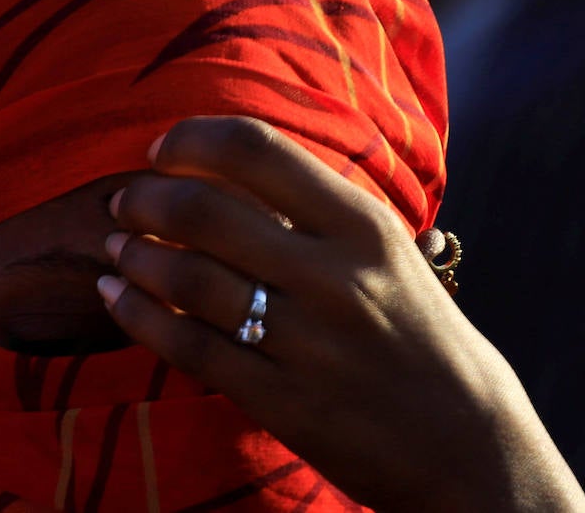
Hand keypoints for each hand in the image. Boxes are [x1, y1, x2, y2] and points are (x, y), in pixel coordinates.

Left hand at [97, 116, 584, 511]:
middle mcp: (334, 275)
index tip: (162, 148)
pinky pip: (186, 346)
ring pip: (186, 277)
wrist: (470, 446)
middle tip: (124, 202)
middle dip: (146, 197)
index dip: (192, 139)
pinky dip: (137, 315)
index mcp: (363, 226)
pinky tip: (116, 297)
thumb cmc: (423, 339)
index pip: (257, 149)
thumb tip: (229, 171)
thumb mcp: (389, 256)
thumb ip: (319, 214)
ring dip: (133, 254)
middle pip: (205, 209)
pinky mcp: (281, 401)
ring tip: (115, 246)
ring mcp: (306, 341)